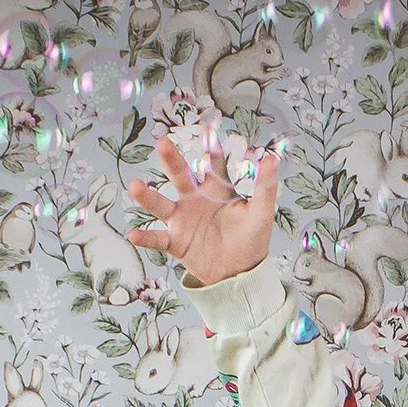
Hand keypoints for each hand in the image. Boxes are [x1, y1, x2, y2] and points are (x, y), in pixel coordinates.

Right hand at [125, 131, 281, 287]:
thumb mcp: (261, 214)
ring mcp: (182, 220)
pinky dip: (146, 237)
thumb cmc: (251, 239)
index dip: (212, 151)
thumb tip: (272, 159)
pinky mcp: (176, 242)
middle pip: (180, 176)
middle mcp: (195, 200)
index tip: (209, 133)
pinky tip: (134, 234)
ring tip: (135, 186)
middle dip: (171, 161)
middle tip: (162, 144)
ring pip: (161, 205)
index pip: (213, 165)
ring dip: (148, 196)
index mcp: (216, 190)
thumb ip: (265, 187)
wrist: (240, 273)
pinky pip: (158, 238)